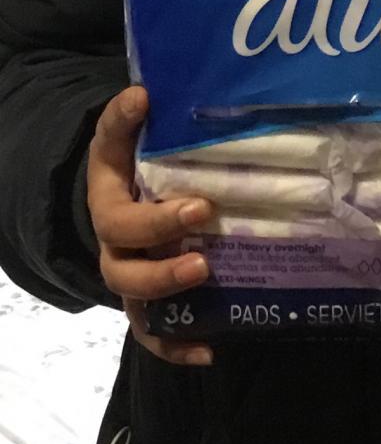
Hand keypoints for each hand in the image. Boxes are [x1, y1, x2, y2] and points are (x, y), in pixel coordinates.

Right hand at [87, 85, 215, 365]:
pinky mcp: (148, 301)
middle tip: (205, 254)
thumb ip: (125, 117)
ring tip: (206, 284)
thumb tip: (142, 93)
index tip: (201, 205)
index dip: (158, 220)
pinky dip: (177, 346)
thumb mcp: (119, 138)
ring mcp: (130, 278)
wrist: (118, 193)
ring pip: (138, 304)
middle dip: (165, 266)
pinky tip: (210, 350)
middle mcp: (114, 250)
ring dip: (170, 301)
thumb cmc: (127, 162)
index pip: (121, 220)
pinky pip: (154, 333)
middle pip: (126, 270)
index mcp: (108, 208)